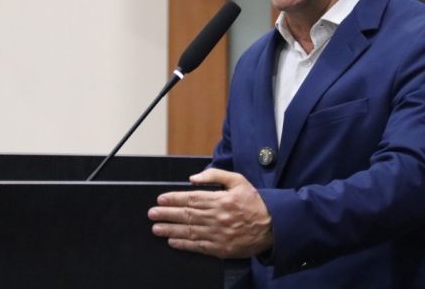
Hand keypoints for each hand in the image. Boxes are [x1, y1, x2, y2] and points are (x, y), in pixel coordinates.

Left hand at [148, 168, 272, 257]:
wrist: (273, 226)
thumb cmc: (254, 202)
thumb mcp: (238, 180)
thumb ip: (215, 175)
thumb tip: (194, 177)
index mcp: (220, 199)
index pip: (191, 198)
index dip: (174, 199)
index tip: (161, 199)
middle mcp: (217, 217)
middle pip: (186, 215)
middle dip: (167, 214)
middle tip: (152, 214)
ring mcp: (218, 234)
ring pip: (189, 231)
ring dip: (170, 230)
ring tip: (156, 228)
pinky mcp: (221, 248)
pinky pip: (198, 246)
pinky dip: (184, 244)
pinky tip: (173, 241)